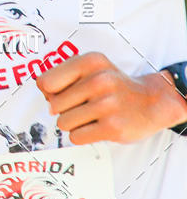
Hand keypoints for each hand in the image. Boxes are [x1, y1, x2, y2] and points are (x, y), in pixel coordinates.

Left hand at [35, 51, 186, 144]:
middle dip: (64, 109)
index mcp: (90, 62)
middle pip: (54, 105)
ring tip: (91, 116)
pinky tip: (96, 126)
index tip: (63, 93)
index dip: (50, 92)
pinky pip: (76, 137)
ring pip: (63, 123)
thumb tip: (46, 99)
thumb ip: (64, 77)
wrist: (152, 102)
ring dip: (73, 124)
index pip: (46, 82)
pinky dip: (82, 135)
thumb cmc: (114, 85)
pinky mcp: (112, 127)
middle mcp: (99, 80)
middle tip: (83, 106)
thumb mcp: (92, 68)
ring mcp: (107, 104)